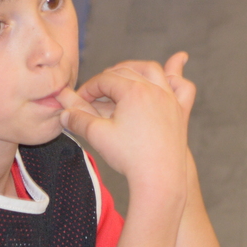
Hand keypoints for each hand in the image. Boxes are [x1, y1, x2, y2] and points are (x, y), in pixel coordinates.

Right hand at [59, 52, 193, 199]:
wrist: (160, 178)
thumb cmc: (129, 157)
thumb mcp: (97, 135)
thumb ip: (78, 119)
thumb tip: (63, 113)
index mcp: (133, 90)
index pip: (104, 79)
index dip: (88, 88)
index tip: (78, 100)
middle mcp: (154, 88)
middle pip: (126, 71)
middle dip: (107, 79)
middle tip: (95, 92)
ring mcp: (170, 98)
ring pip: (153, 71)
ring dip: (136, 68)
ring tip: (124, 73)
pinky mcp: (180, 112)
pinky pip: (183, 87)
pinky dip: (176, 77)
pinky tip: (173, 71)